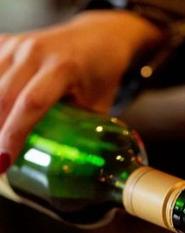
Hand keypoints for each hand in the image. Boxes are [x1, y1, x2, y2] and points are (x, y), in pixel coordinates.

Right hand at [0, 11, 163, 170]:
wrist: (99, 37)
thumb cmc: (101, 75)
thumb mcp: (98, 104)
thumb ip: (83, 132)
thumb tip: (72, 170)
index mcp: (64, 67)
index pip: (32, 103)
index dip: (15, 133)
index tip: (4, 161)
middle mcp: (35, 52)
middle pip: (4, 95)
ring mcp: (17, 45)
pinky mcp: (6, 43)